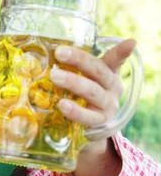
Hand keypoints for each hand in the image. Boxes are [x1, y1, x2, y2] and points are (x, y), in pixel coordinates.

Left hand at [50, 39, 135, 153]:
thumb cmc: (81, 98)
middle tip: (59, 53)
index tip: (131, 43)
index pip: (114, 60)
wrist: (86, 132)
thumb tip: (44, 52)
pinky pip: (88, 117)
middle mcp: (112, 89)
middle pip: (99, 72)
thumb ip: (70, 67)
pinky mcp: (99, 124)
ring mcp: (107, 107)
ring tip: (54, 76)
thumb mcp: (81, 80)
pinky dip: (75, 110)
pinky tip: (62, 104)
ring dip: (73, 82)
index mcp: (108, 74)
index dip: (121, 52)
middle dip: (79, 60)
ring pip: (93, 92)